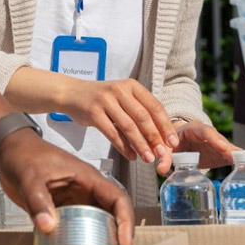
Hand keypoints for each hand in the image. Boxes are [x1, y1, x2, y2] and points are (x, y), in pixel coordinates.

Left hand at [0, 130, 134, 244]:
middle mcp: (86, 191)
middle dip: (118, 236)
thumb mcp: (30, 177)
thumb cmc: (23, 156)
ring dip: (101, 239)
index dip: (126, 220)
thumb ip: (38, 201)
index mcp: (87, 178)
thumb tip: (48, 226)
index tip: (125, 242)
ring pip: (97, 222)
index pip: (118, 198)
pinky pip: (79, 226)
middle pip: (113, 214)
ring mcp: (76, 201)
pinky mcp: (63, 209)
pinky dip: (81, 239)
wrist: (8, 153)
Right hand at [58, 77, 178, 165]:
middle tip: (162, 154)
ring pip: (128, 126)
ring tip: (148, 158)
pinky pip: (112, 133)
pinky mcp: (93, 112)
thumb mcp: (122, 96)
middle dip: (155, 138)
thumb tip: (160, 136)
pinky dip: (123, 147)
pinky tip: (131, 156)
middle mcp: (120, 91)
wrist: (72, 93)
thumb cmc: (101, 98)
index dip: (165, 125)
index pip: (155, 106)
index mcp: (132, 86)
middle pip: (143, 117)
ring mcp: (106, 101)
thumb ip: (139, 110)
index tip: (173, 142)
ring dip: (140, 145)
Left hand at [156, 122, 244, 174]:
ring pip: (230, 148)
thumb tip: (161, 170)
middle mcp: (209, 135)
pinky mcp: (222, 154)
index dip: (214, 139)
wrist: (177, 141)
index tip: (222, 147)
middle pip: (221, 140)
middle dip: (229, 148)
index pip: (205, 131)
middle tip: (236, 156)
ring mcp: (217, 144)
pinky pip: (234, 157)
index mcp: (194, 129)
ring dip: (241, 156)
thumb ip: (165, 158)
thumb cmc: (172, 141)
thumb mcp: (167, 148)